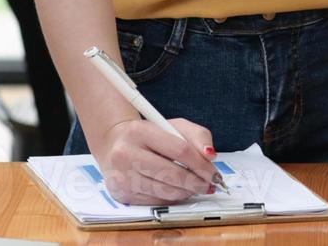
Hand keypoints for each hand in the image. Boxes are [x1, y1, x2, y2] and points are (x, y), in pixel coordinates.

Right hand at [92, 116, 220, 205]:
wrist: (114, 145)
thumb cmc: (149, 135)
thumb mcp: (173, 126)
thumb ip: (197, 135)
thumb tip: (211, 155)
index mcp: (140, 131)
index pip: (179, 149)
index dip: (201, 164)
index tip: (214, 172)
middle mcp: (126, 154)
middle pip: (172, 174)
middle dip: (196, 182)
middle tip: (209, 185)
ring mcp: (121, 176)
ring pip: (165, 191)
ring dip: (186, 192)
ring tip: (196, 188)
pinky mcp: (121, 194)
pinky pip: (155, 201)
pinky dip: (172, 198)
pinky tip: (178, 191)